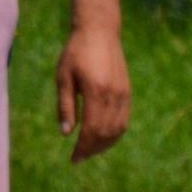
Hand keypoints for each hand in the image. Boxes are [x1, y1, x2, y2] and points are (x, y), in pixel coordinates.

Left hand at [55, 26, 130, 161]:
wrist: (100, 33)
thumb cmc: (76, 52)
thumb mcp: (63, 77)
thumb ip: (65, 105)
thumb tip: (66, 133)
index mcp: (96, 91)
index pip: (91, 129)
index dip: (83, 147)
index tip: (73, 158)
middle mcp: (114, 96)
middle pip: (106, 133)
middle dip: (93, 149)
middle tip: (79, 157)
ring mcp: (124, 96)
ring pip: (118, 130)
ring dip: (105, 144)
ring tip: (91, 150)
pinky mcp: (128, 94)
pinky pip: (124, 121)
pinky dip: (114, 134)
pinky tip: (103, 138)